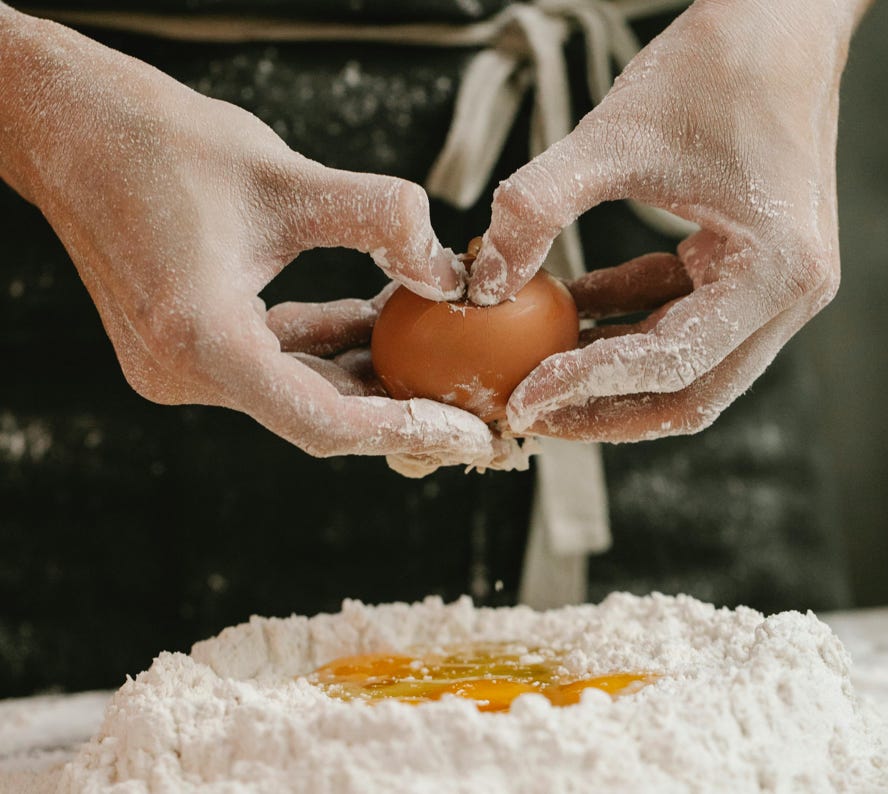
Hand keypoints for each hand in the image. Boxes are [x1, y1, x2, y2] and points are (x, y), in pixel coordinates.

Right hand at [0, 9, 510, 467]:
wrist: (71, 127)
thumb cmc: (159, 142)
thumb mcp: (283, 175)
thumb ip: (378, 218)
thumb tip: (449, 268)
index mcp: (200, 342)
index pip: (324, 423)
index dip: (407, 430)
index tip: (472, 433)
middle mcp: (182, 373)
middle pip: (318, 417)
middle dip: (401, 412)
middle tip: (476, 410)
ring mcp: (179, 366)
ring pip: (299, 390)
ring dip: (368, 375)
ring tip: (442, 359)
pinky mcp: (186, 345)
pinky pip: (276, 361)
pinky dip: (328, 346)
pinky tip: (379, 320)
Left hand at [468, 0, 863, 441]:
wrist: (777, 20)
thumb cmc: (714, 67)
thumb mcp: (612, 137)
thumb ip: (537, 208)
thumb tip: (481, 282)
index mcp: (775, 273)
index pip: (670, 362)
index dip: (587, 386)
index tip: (520, 398)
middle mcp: (788, 297)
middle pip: (686, 393)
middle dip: (601, 410)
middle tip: (526, 414)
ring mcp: (771, 289)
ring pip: (681, 369)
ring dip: (606, 377)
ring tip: (534, 376)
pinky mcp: (744, 272)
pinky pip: (675, 321)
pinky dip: (621, 325)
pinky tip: (566, 312)